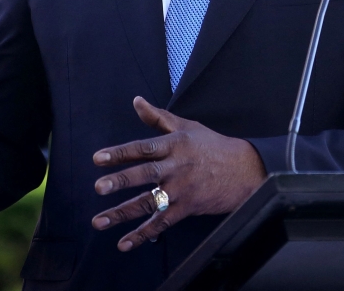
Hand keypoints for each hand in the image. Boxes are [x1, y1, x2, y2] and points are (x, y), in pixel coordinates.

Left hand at [90, 96, 265, 251]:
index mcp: (174, 144)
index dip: (120, 153)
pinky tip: (124, 243)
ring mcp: (181, 190)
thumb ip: (158, 117)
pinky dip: (142, 235)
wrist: (245, 171)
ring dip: (123, 213)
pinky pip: (162, 223)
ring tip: (99, 221)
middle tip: (99, 188)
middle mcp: (176, 167)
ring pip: (149, 202)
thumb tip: (136, 101)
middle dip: (121, 181)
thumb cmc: (213, 146)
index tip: (98, 158)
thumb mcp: (187, 127)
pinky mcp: (187, 208)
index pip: (142, 148)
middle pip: (144, 174)